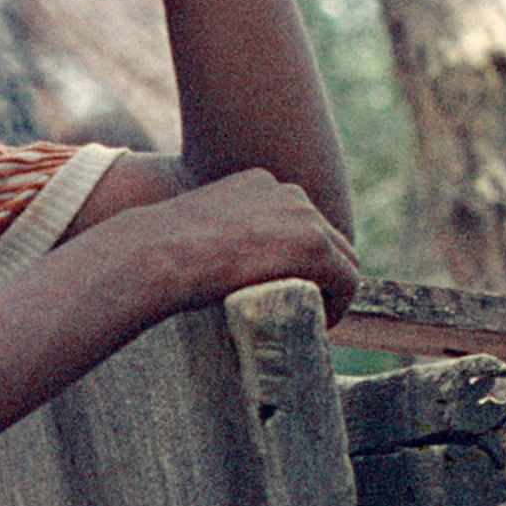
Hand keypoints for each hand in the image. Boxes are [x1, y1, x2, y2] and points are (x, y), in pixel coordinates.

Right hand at [118, 167, 361, 328]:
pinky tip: (321, 322)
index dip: (298, 256)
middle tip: (307, 303)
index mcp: (259, 183)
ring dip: (331, 287)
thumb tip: (219, 258)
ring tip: (313, 315)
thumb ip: (223, 233)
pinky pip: (347, 279)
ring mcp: (305, 217)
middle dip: (321, 271)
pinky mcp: (315, 247)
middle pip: (328, 236)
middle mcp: (288, 192)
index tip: (285, 282)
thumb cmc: (162, 251)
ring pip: (342, 257)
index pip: (298, 219)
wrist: (159, 254)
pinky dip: (339, 304)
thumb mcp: (199, 228)